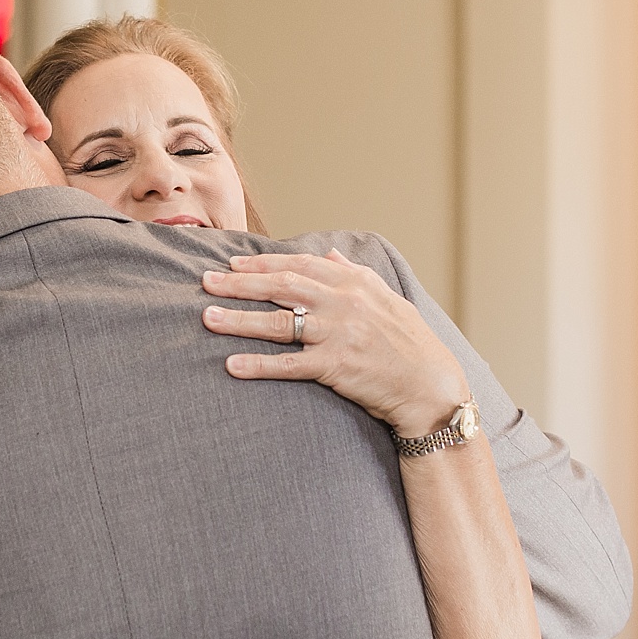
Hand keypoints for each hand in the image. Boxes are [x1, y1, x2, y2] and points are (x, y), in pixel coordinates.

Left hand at [200, 250, 469, 438]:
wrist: (431, 385)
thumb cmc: (410, 343)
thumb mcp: (387, 298)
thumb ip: (355, 273)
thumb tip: (330, 253)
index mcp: (355, 282)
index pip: (299, 265)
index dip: (262, 263)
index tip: (233, 262)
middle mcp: (343, 303)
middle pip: (281, 287)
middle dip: (240, 283)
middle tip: (206, 281)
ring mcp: (338, 334)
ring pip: (278, 323)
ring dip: (239, 319)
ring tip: (208, 318)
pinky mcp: (335, 366)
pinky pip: (288, 365)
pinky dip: (258, 364)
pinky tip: (232, 364)